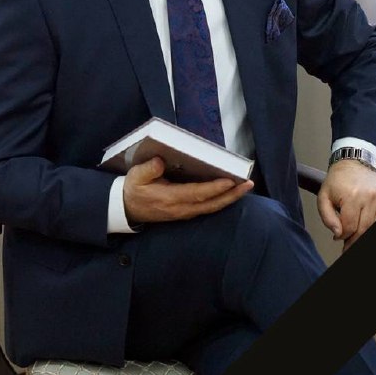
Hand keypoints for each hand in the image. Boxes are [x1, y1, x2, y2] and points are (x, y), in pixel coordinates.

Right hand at [123, 156, 253, 224]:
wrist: (126, 209)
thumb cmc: (133, 189)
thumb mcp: (135, 177)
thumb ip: (147, 169)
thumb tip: (160, 161)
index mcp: (169, 198)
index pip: (196, 194)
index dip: (214, 188)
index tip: (229, 180)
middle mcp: (180, 208)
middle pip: (210, 204)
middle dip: (231, 194)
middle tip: (248, 183)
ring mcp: (184, 213)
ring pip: (211, 207)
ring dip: (230, 198)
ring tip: (245, 186)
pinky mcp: (185, 212)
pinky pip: (207, 208)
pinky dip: (221, 201)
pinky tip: (231, 192)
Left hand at [317, 159, 375, 250]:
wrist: (355, 162)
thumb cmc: (338, 179)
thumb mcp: (323, 196)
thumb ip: (327, 217)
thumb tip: (337, 233)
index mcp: (351, 195)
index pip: (350, 227)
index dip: (342, 236)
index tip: (338, 237)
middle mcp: (368, 196)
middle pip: (364, 229)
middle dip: (354, 240)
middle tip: (348, 245)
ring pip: (374, 225)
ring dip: (364, 233)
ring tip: (356, 236)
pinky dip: (374, 224)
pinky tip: (365, 225)